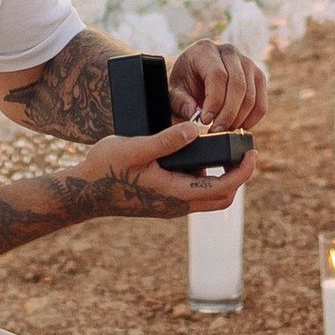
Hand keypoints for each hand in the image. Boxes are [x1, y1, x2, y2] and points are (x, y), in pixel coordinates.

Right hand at [63, 121, 251, 219]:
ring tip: (221, 148)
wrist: (82, 192)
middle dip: (238, 175)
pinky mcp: (161, 202)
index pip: (224, 188)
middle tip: (243, 150)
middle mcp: (176, 205)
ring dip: (221, 177)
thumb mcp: (136, 147)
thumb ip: (167, 140)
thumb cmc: (106, 169)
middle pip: (222, 198)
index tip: (252, 151)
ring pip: (208, 197)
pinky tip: (193, 153)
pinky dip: (203, 178)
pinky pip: (192, 193)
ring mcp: (168, 206)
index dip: (243, 171)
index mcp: (175, 194)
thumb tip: (197, 129)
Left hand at [168, 40, 267, 137]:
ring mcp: (247, 62)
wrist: (196, 77)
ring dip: (239, 118)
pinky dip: (252, 119)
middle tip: (216, 131)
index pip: (217, 75)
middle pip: (238, 85)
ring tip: (224, 130)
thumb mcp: (175, 92)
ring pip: (251, 95)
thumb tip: (192, 113)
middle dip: (228, 113)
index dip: (214, 101)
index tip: (205, 121)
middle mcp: (229, 51)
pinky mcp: (257, 76)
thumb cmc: (184, 84)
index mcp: (205, 50)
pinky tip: (239, 127)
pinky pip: (261, 102)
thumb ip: (180, 102)